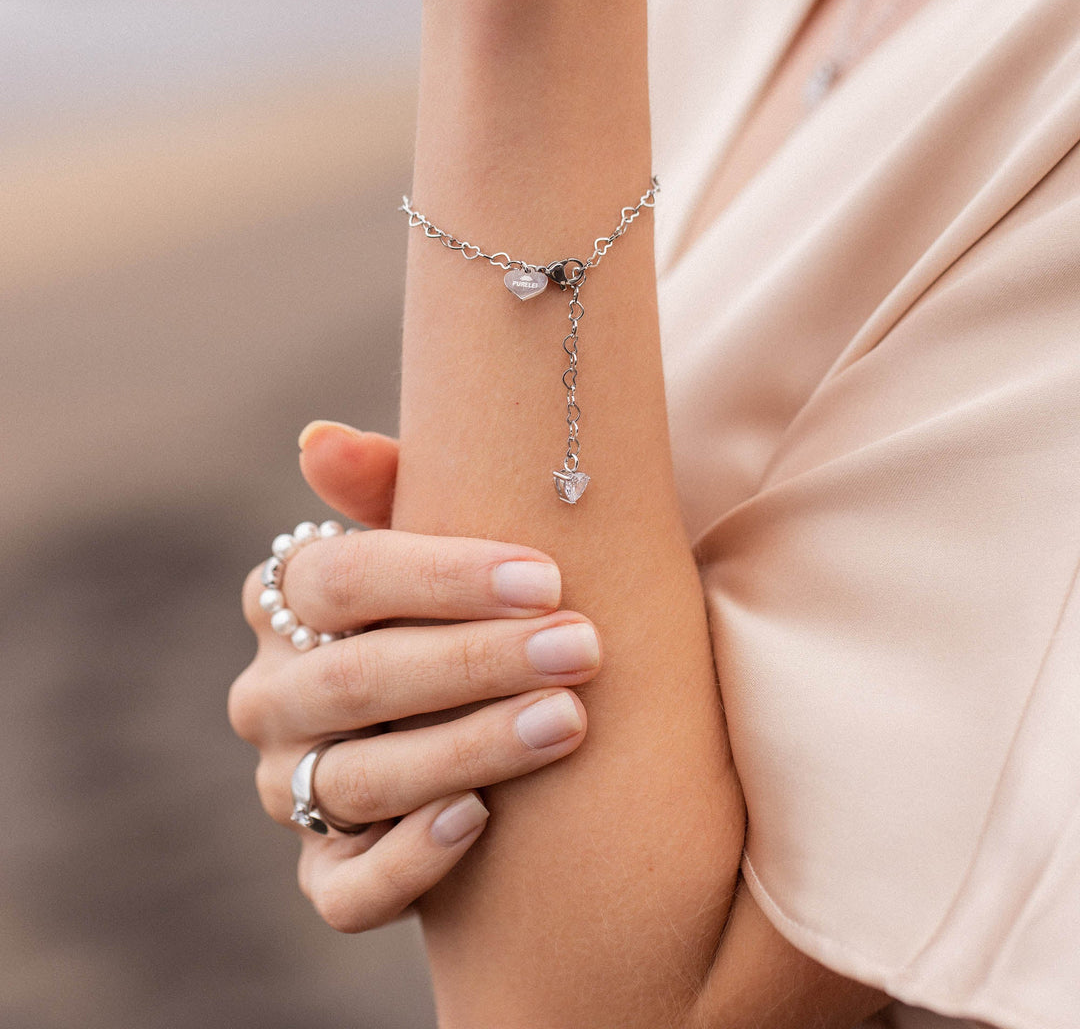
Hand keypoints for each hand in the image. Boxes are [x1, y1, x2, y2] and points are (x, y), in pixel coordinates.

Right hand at [229, 421, 601, 931]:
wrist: (479, 705)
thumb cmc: (465, 605)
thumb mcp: (437, 535)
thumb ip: (387, 487)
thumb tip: (318, 439)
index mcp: (285, 602)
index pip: (341, 581)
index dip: (441, 578)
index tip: (545, 577)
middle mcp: (271, 696)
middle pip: (355, 681)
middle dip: (475, 663)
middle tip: (581, 648)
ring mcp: (290, 788)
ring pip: (361, 781)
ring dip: (467, 750)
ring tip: (568, 721)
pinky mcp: (323, 871)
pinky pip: (345, 890)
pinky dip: (409, 862)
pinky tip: (481, 821)